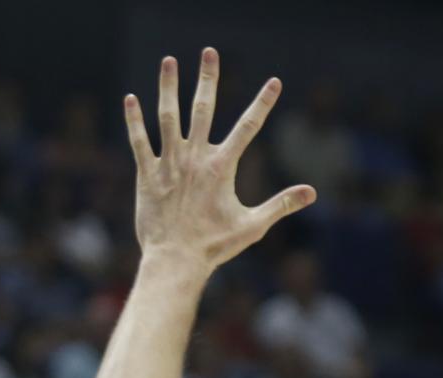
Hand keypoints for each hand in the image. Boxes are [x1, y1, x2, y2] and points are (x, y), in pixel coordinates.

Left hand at [124, 49, 314, 266]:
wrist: (175, 261)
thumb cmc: (215, 246)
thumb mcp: (253, 226)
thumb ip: (281, 204)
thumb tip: (312, 193)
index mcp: (221, 167)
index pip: (248, 127)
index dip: (263, 103)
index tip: (274, 82)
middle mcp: (195, 158)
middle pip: (203, 109)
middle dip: (208, 79)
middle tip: (209, 52)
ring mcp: (169, 164)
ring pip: (168, 117)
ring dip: (168, 87)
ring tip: (169, 61)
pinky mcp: (147, 175)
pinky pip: (139, 142)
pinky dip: (134, 120)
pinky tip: (130, 99)